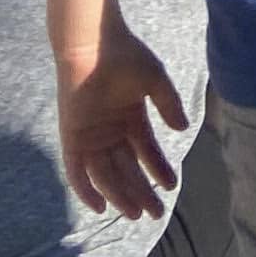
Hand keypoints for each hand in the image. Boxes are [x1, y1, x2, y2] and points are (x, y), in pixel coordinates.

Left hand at [55, 13, 186, 219]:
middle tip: (156, 213)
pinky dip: (86, 189)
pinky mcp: (72, 136)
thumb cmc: (125, 55)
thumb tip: (183, 129)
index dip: (159, 169)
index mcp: (131, 117)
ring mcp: (91, 135)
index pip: (147, 151)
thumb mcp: (155, 80)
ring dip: (120, 195)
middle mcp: (111, 131)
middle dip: (142, 191)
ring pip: (106, 174)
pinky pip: (76, 170)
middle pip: (127, 169)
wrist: (92, 43)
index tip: (171, 186)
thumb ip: (169, 104)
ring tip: (135, 214)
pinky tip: (100, 206)